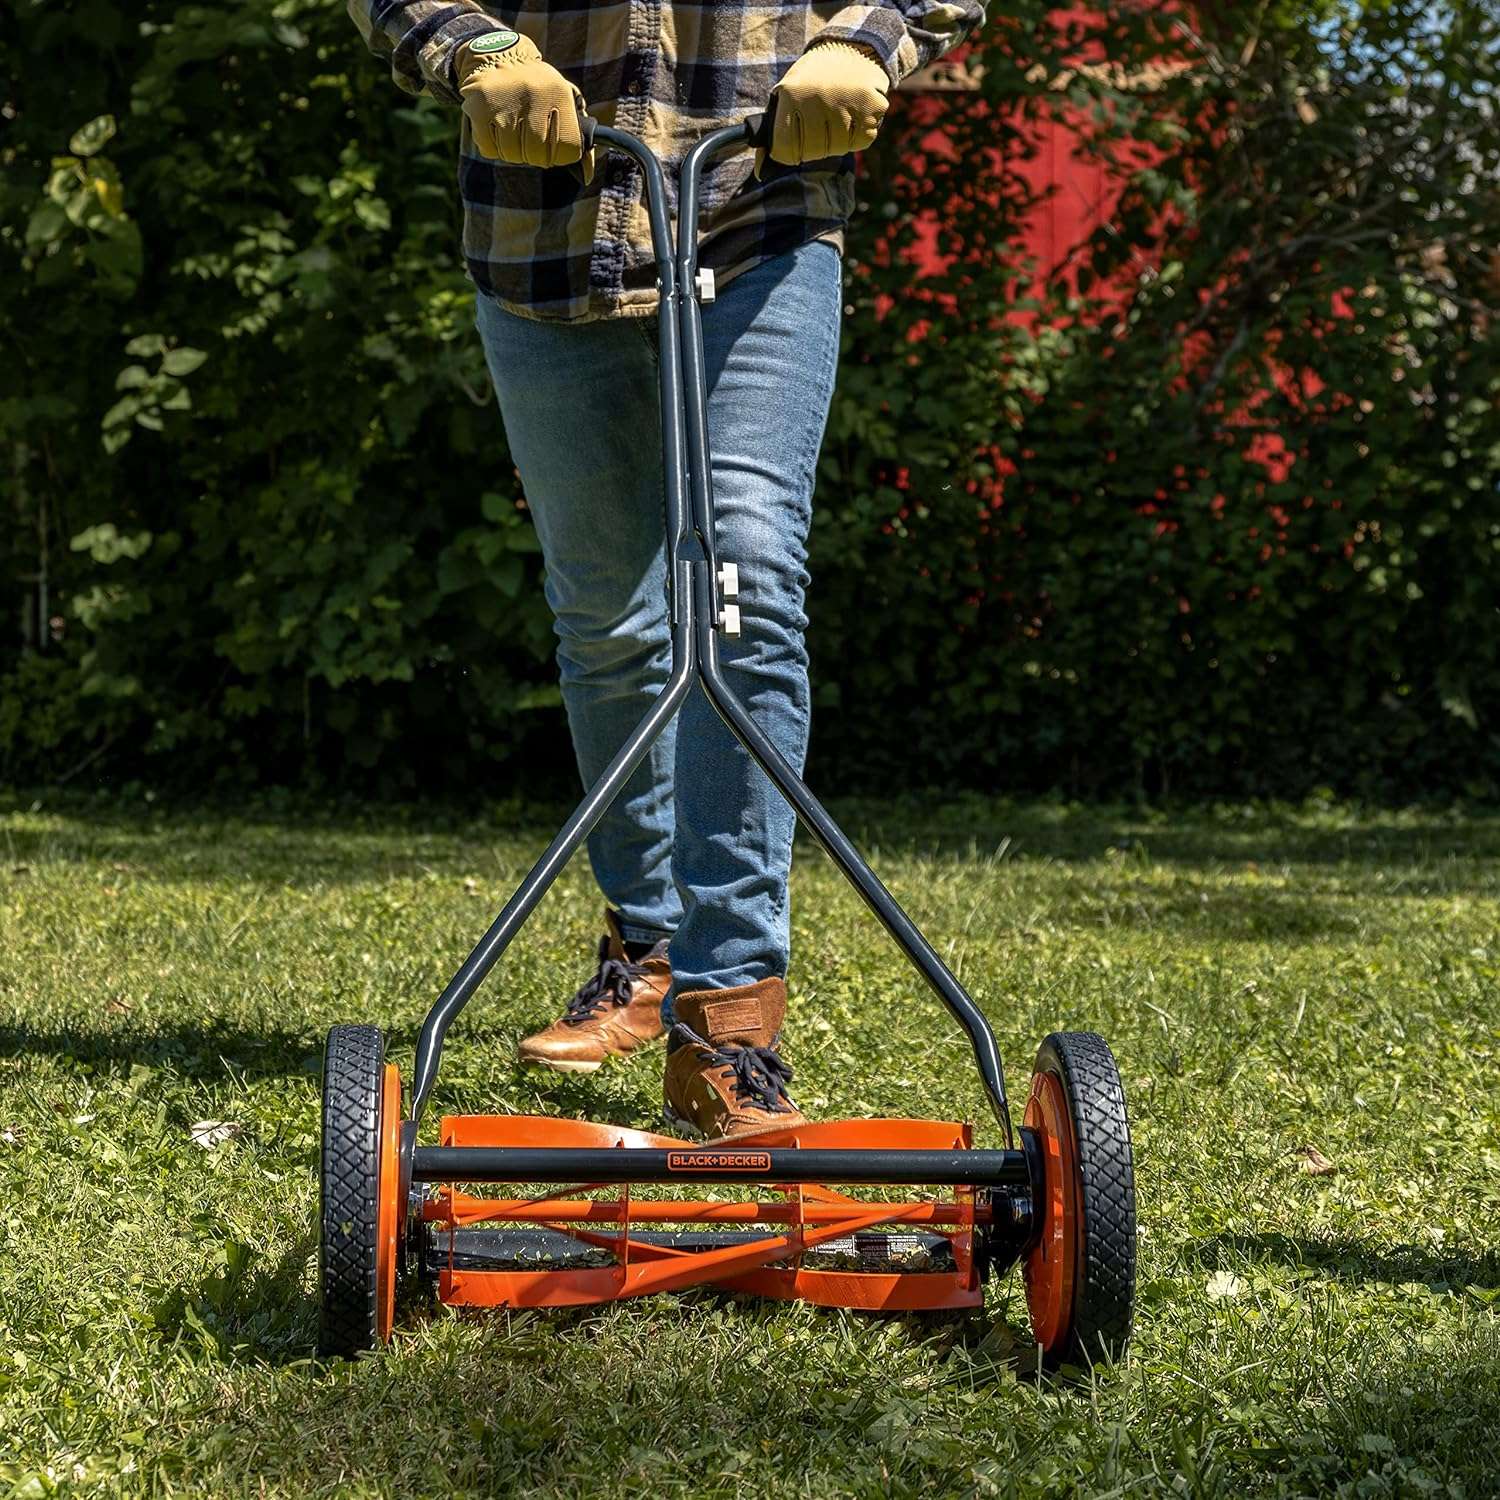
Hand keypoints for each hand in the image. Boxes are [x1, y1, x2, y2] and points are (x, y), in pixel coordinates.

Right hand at [457, 30, 593, 179]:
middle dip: (535, 154)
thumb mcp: (563, 101)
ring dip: (512, 150)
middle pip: (539, 156)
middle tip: (528, 136)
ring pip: (512, 155)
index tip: (554, 145)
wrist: (499, 54)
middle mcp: (533, 93)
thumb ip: (578, 135)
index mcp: (559, 92)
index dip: (560, 154)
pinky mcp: (478, 107)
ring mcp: (504, 99)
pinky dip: (492, 146)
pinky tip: (494, 125)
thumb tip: (588, 174)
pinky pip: (489, 149)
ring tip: (511, 128)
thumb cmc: (537, 89)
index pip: (568, 150)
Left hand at [764, 41, 889, 168]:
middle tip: (820, 126)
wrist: (850, 48)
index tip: (795, 145)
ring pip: (839, 148)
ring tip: (837, 117)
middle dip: (815, 147)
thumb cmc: (812, 80)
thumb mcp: (786, 95)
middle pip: (813, 152)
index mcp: (792, 96)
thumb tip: (761, 171)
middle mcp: (818, 98)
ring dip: (838, 141)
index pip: (785, 150)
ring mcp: (846, 102)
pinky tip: (854, 116)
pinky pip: (862, 141)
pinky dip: (858, 136)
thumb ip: (773, 131)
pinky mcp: (871, 106)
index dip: (789, 153)